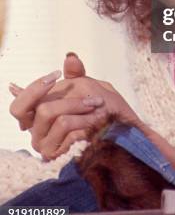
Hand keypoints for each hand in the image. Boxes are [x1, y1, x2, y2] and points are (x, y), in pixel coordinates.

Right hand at [9, 54, 140, 159]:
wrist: (115, 135)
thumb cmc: (96, 111)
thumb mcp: (86, 89)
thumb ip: (75, 74)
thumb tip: (70, 58)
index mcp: (36, 116)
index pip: (19, 106)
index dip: (33, 89)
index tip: (56, 75)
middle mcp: (35, 133)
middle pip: (36, 111)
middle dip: (67, 100)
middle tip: (89, 93)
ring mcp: (44, 146)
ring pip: (55, 118)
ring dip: (79, 107)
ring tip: (98, 106)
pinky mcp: (57, 156)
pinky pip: (67, 132)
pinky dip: (85, 121)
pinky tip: (98, 120)